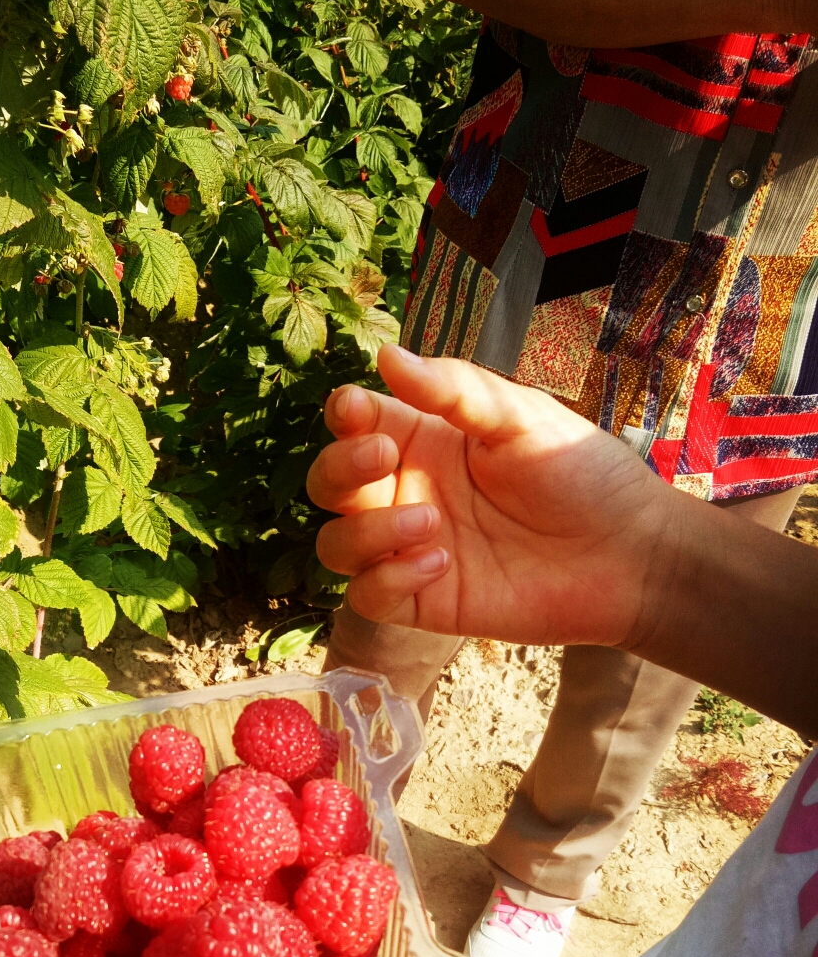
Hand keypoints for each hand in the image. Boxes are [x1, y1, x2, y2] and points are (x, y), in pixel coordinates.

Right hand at [309, 346, 678, 649]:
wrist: (630, 555)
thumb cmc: (583, 475)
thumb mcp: (521, 417)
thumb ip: (454, 389)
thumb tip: (385, 356)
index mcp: (424, 440)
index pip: (354, 422)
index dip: (342, 414)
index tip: (358, 409)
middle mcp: (407, 493)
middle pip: (327, 484)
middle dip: (339, 468)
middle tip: (386, 458)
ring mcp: (409, 549)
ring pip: (335, 545)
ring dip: (366, 531)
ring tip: (431, 525)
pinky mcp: (423, 601)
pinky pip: (367, 596)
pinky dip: (387, 579)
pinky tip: (439, 564)